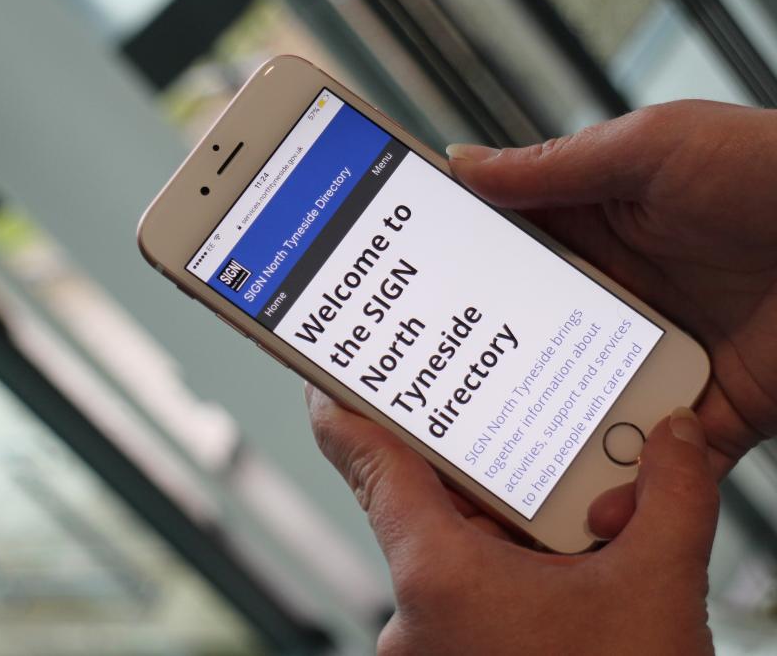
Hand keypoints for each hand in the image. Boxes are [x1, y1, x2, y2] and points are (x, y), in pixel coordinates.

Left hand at [308, 386, 717, 654]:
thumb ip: (671, 501)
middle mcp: (415, 616)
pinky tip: (564, 558)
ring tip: (564, 495)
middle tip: (505, 417)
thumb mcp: (654, 592)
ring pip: (452, 552)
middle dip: (473, 465)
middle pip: (424, 504)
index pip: (369, 465)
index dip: (347, 410)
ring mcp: (430, 646)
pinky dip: (505, 567)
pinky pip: (466, 593)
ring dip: (500, 523)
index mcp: (438, 577)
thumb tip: (674, 441)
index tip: (328, 375)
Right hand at [447, 100, 776, 487]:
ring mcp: (656, 362)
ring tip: (494, 486)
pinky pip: (655, 465)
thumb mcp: (650, 150)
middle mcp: (615, 306)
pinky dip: (626, 494)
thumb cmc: (771, 170)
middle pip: (528, 354)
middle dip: (480, 387)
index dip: (452, 294)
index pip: (502, 272)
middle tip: (425, 421)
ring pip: (579, 416)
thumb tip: (461, 164)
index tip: (403, 323)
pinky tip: (592, 509)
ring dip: (541, 449)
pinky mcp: (706, 413)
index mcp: (593, 239)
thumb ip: (554, 168)